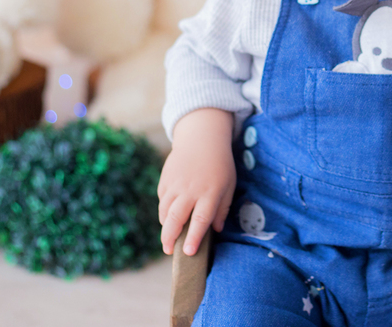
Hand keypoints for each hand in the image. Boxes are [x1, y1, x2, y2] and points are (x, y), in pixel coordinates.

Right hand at [157, 108, 236, 255]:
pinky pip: (162, 201)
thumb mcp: (229, 185)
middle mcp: (190, 190)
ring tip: (168, 238)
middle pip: (176, 218)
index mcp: (210, 192)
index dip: (194, 238)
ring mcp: (175, 184)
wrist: (202, 138)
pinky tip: (168, 217)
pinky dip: (164, 211)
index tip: (188, 253)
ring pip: (165, 211)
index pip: (200, 220)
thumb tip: (216, 230)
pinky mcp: (165, 180)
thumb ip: (223, 208)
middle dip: (170, 238)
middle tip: (169, 251)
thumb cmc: (220, 165)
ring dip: (165, 226)